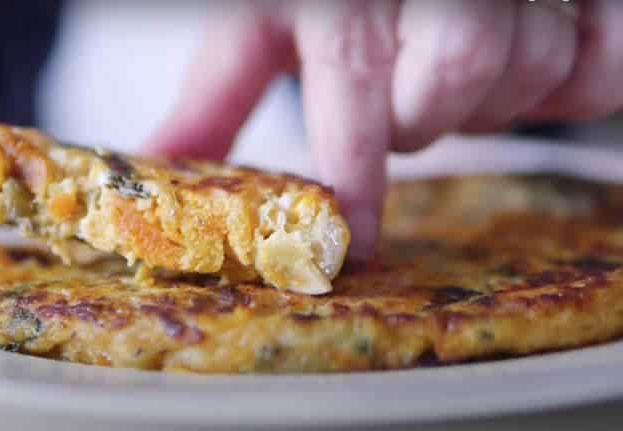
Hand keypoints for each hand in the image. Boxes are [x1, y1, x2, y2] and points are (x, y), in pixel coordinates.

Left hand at [144, 0, 622, 257]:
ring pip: (518, 78)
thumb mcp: (263, 26)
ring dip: (485, 99)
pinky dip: (570, 84)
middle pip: (440, 95)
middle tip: (406, 92)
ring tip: (455, 67)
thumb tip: (154, 158)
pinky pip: (594, 71)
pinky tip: (530, 59)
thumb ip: (217, 97)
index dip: (354, 174)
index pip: (353, 88)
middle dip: (419, 118)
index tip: (355, 240)